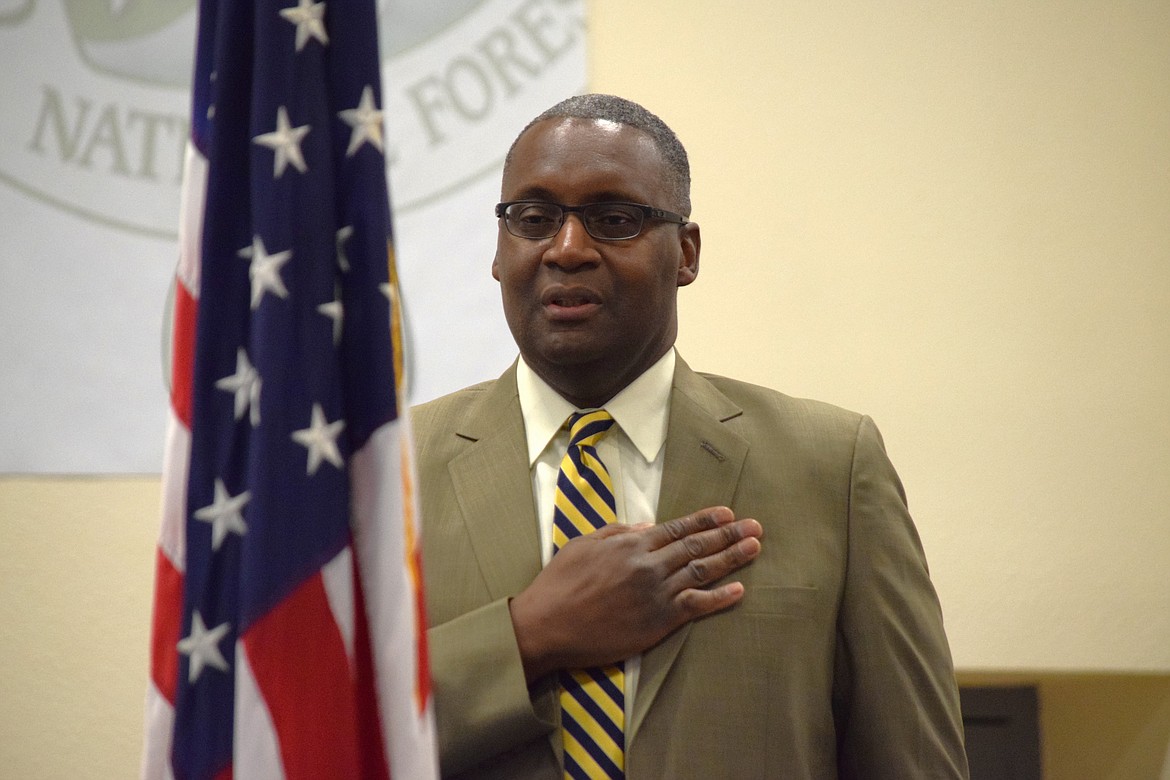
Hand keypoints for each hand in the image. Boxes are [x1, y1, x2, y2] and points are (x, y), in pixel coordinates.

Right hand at [509, 506, 761, 683]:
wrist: (546, 625)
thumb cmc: (559, 585)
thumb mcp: (582, 546)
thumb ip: (616, 532)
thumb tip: (645, 525)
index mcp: (630, 543)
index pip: (677, 528)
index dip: (706, 520)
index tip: (728, 514)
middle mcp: (648, 564)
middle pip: (697, 546)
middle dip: (729, 535)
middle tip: (755, 527)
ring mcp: (655, 593)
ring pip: (702, 571)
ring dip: (732, 559)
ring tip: (754, 549)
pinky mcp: (657, 621)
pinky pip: (696, 606)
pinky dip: (720, 598)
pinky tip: (739, 590)